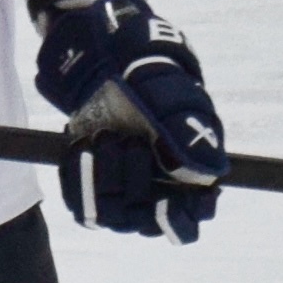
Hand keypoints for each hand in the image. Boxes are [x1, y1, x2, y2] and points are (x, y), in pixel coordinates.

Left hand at [33, 0, 227, 240]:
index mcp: (189, 173)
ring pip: (111, 216)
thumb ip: (189, 131)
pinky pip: (80, 204)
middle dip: (131, 183)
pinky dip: (75, 177)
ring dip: (101, 179)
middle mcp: (157, 189)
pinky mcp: (92, 184)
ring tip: (102, 137)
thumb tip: (206, 173)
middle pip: (144, 222)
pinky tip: (79, 144)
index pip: (187, 222)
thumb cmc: (149, 74)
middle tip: (124, 140)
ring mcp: (124, 188)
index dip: (175, 220)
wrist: (106, 61)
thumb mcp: (171, 93)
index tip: (162, 203)